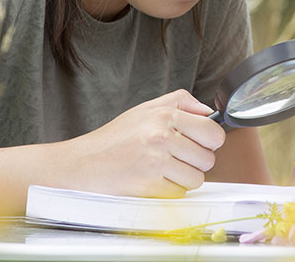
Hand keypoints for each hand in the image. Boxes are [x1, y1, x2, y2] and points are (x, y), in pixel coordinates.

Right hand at [58, 89, 224, 197]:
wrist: (81, 164)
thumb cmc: (113, 139)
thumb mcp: (145, 109)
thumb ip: (180, 102)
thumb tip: (208, 111)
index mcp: (166, 115)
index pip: (214, 133)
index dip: (209, 142)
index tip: (198, 144)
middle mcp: (162, 136)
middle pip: (208, 159)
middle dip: (195, 162)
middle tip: (175, 159)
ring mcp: (156, 162)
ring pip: (196, 178)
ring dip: (183, 179)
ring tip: (162, 170)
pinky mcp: (149, 185)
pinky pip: (179, 193)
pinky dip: (169, 191)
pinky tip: (153, 181)